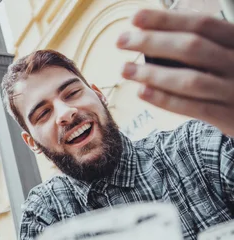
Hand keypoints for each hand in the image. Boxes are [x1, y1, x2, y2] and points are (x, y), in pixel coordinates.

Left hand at [117, 9, 233, 136]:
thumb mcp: (227, 53)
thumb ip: (201, 45)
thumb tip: (150, 36)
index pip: (200, 24)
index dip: (166, 20)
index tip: (135, 18)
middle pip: (192, 47)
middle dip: (152, 42)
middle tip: (121, 41)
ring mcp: (233, 90)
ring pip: (190, 80)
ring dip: (152, 74)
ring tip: (124, 70)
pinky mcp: (228, 116)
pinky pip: (193, 108)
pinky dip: (164, 99)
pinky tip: (141, 92)